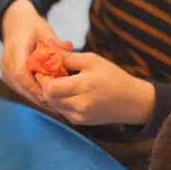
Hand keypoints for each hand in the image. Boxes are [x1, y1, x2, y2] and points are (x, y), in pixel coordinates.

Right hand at [0, 0, 70, 103]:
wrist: (15, 25)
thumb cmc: (32, 27)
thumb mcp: (44, 30)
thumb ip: (55, 41)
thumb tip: (68, 47)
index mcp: (15, 49)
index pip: (21, 72)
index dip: (35, 85)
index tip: (51, 93)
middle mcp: (6, 63)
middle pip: (22, 86)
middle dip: (40, 96)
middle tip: (58, 105)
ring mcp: (5, 72)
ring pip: (22, 91)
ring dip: (38, 99)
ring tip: (56, 106)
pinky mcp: (8, 78)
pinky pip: (21, 90)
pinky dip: (34, 95)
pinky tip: (48, 100)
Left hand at [37, 53, 154, 125]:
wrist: (131, 102)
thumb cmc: (113, 77)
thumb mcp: (92, 60)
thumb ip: (68, 57)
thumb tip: (48, 47)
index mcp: (83, 87)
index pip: (50, 87)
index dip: (41, 77)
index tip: (40, 67)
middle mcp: (79, 105)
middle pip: (48, 97)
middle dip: (44, 85)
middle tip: (45, 72)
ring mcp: (79, 116)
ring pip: (53, 105)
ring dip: (50, 93)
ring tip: (56, 80)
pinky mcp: (79, 122)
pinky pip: (61, 111)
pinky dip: (59, 101)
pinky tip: (65, 91)